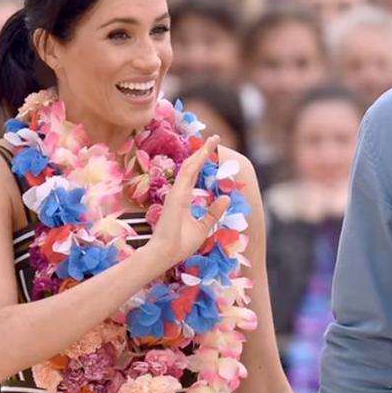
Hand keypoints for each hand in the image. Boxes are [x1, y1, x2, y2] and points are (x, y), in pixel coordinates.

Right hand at [146, 137, 230, 266]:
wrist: (165, 254)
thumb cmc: (181, 243)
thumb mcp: (203, 226)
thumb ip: (213, 212)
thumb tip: (226, 197)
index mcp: (183, 198)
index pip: (193, 175)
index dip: (202, 161)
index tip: (211, 149)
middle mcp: (178, 192)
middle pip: (191, 166)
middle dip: (203, 151)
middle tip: (214, 138)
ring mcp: (176, 193)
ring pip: (189, 167)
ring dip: (201, 152)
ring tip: (212, 140)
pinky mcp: (176, 196)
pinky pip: (187, 175)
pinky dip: (196, 162)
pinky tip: (204, 152)